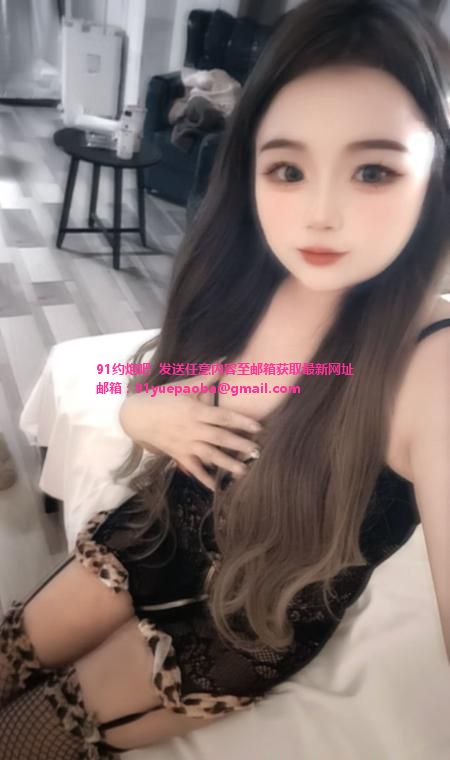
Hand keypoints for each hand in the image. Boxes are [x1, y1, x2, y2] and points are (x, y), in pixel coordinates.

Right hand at [119, 369, 262, 490]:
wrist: (136, 415)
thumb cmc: (161, 398)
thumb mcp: (183, 386)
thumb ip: (206, 377)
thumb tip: (224, 361)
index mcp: (195, 411)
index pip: (223, 417)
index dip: (241, 422)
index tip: (258, 427)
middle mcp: (192, 429)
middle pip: (220, 438)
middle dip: (240, 446)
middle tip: (258, 452)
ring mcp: (185, 444)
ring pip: (209, 456)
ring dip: (227, 464)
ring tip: (244, 472)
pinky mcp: (178, 455)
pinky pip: (193, 469)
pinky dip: (204, 479)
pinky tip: (216, 487)